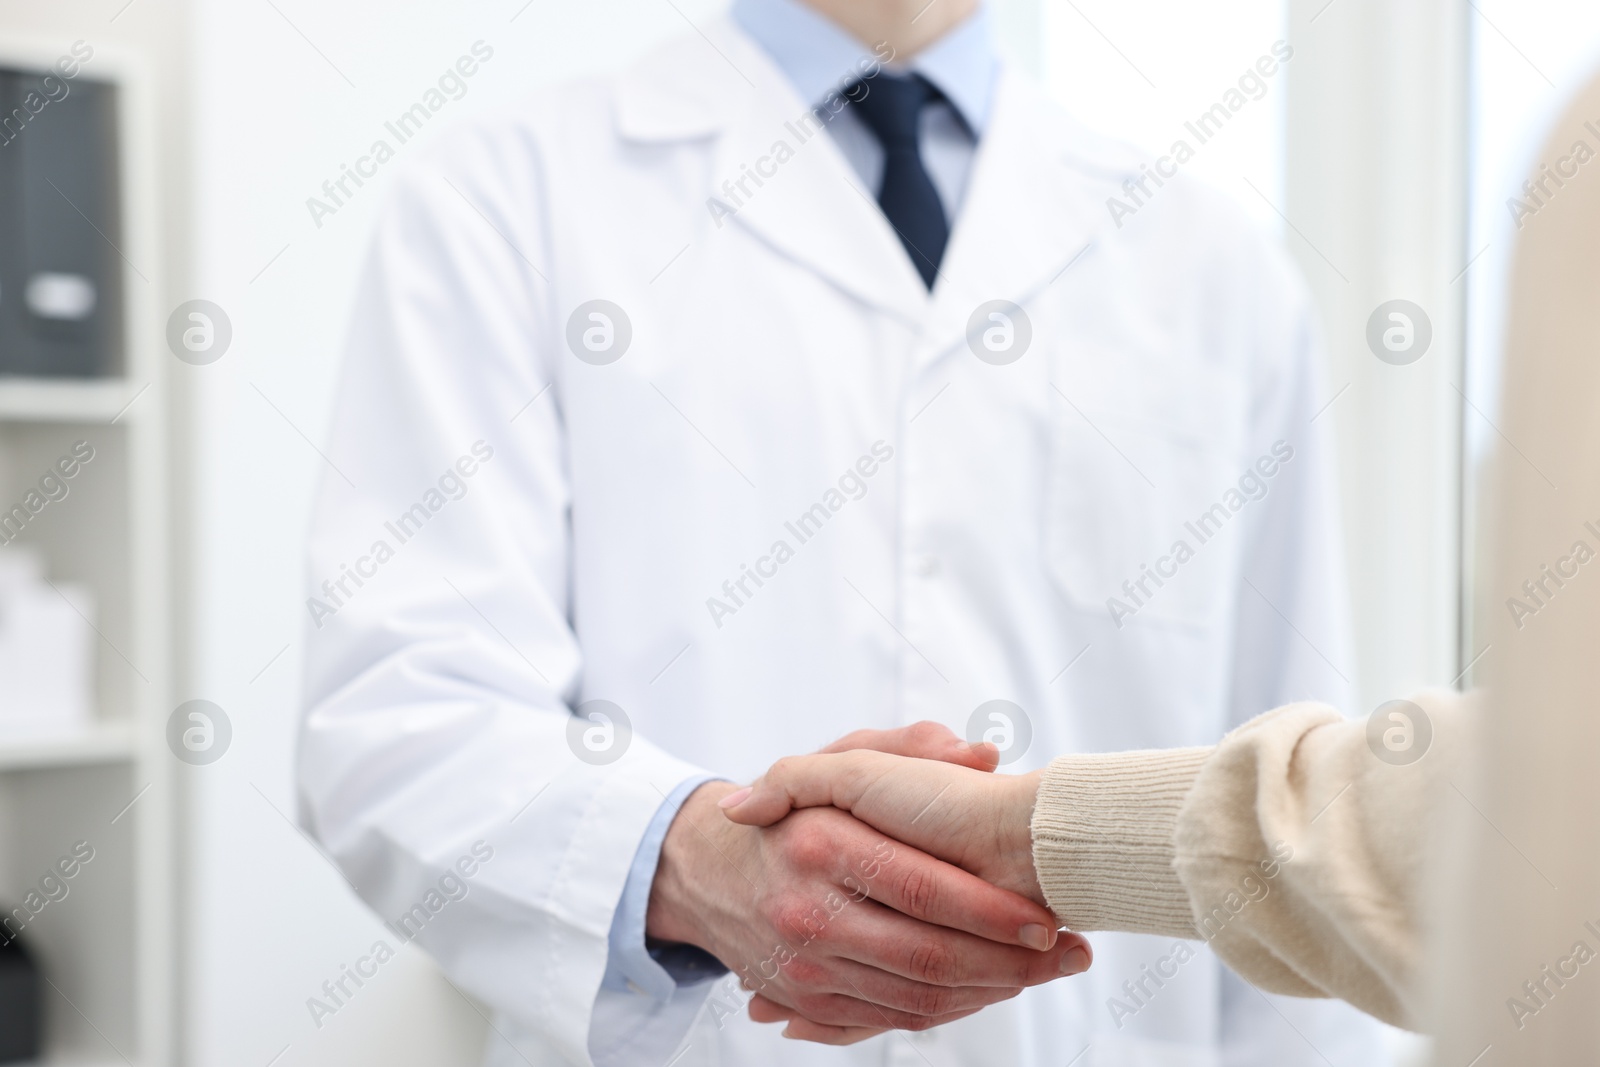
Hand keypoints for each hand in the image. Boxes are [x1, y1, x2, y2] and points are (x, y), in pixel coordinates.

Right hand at [647, 727, 1089, 1044]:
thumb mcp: (839, 759)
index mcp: (822, 843)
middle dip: (1009, 963)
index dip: (990, 911)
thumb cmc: (794, 811)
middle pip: (927, 957)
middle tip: (1065, 954)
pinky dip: (942, 1015)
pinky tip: (984, 993)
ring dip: (988, 994)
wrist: (707, 868)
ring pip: (913, 999)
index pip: (923, 890)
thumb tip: (982, 753)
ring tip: (1041, 975)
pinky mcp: (803, 1001)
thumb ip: (909, 746)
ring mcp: (802, 964)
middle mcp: (808, 910)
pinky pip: (885, 1020)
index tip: (1044, 919)